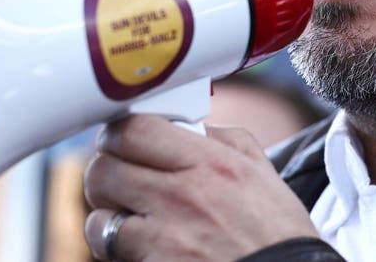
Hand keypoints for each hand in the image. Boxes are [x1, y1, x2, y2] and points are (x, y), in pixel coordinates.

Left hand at [83, 115, 318, 260]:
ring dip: (107, 217)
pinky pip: (112, 253)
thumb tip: (193, 127)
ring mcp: (164, 237)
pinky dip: (119, 251)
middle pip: (103, 169)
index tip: (121, 141)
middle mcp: (182, 195)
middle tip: (119, 180)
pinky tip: (143, 248)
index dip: (117, 134)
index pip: (133, 130)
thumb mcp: (261, 173)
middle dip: (105, 174)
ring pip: (98, 217)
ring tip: (128, 219)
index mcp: (209, 162)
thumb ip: (225, 140)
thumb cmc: (277, 232)